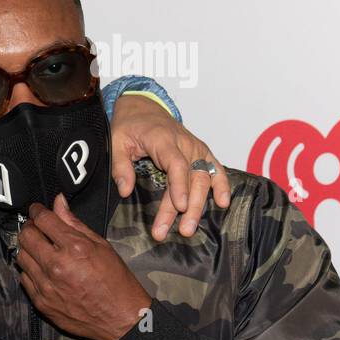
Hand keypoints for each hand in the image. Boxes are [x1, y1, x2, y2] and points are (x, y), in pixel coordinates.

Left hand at [16, 194, 150, 339]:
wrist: (120, 319)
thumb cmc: (116, 282)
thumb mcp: (101, 246)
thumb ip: (75, 223)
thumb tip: (58, 203)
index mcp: (75, 248)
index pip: (43, 220)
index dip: (37, 211)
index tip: (37, 210)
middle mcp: (57, 266)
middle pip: (26, 236)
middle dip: (29, 227)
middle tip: (37, 228)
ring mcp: (46, 285)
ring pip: (21, 257)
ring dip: (28, 249)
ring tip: (41, 250)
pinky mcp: (41, 302)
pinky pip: (24, 279)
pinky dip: (30, 270)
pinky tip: (43, 270)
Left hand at [109, 94, 230, 240]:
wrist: (143, 108)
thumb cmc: (130, 126)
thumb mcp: (116, 142)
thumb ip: (121, 166)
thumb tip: (125, 191)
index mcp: (163, 139)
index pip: (176, 165)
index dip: (179, 186)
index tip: (179, 206)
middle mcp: (185, 144)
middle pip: (192, 177)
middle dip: (188, 206)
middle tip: (182, 230)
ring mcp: (196, 148)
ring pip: (204, 178)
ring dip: (201, 204)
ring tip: (191, 227)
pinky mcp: (202, 153)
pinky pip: (216, 169)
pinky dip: (222, 185)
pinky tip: (223, 203)